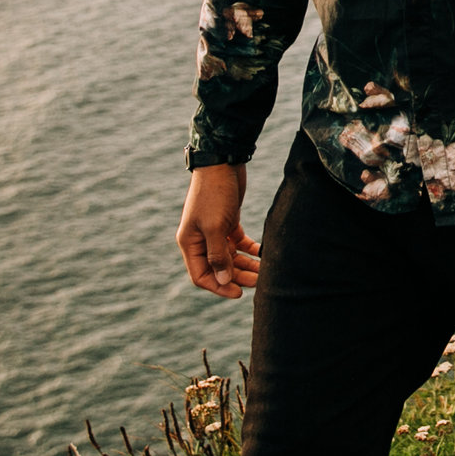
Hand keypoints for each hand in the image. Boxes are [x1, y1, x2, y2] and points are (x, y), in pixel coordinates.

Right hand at [177, 163, 260, 298]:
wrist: (223, 162)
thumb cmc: (214, 194)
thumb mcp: (215, 226)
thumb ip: (218, 254)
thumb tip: (222, 280)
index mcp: (190, 243)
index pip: (201, 276)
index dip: (219, 287)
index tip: (239, 293)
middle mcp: (200, 239)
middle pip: (218, 268)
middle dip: (237, 277)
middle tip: (259, 282)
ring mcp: (214, 230)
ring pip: (230, 257)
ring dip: (246, 265)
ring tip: (265, 271)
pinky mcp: (228, 221)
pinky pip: (239, 243)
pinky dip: (250, 250)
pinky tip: (263, 254)